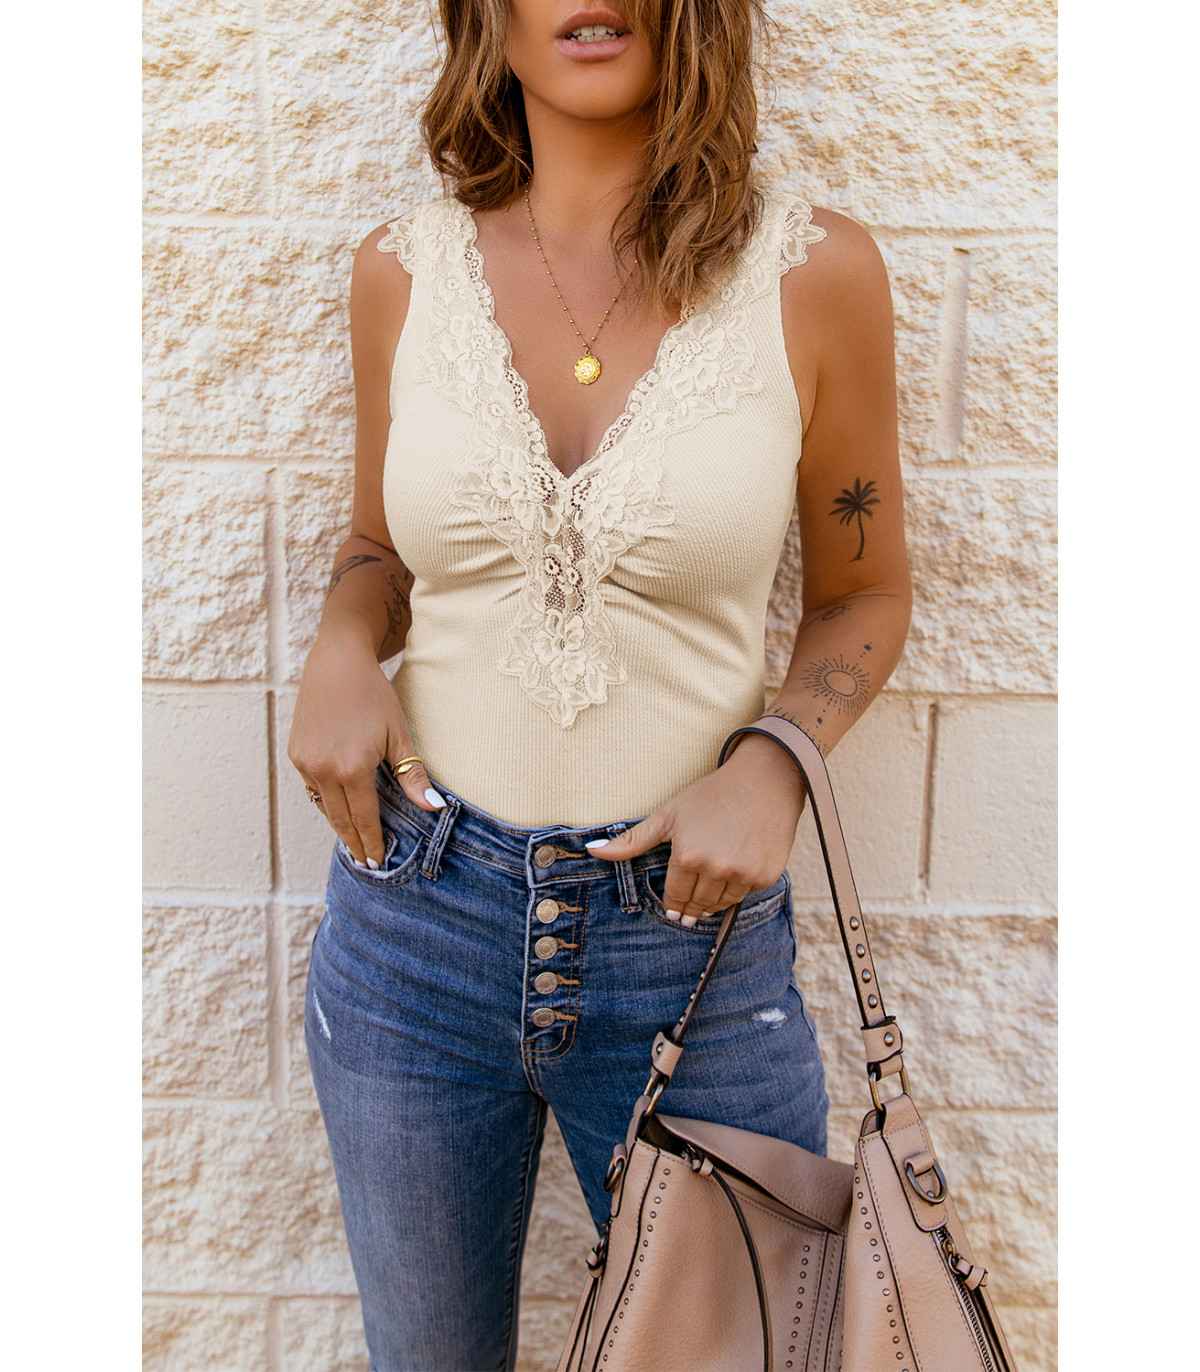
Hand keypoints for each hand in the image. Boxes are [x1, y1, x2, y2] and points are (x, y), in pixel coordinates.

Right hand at [287, 626, 443, 866]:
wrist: (337, 663)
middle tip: (365, 863)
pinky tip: (337, 809)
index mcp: (352, 768)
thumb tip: (433, 808)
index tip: (376, 862)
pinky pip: (312, 787)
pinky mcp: (296, 753)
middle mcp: (324, 770)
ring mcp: (306, 762)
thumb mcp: (399, 734)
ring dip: (338, 825)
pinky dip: (326, 801)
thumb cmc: (374, 696)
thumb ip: (413, 775)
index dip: (371, 842)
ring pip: (324, 805)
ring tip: (353, 842)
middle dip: (354, 842)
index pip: (363, 818)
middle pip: (340, 819)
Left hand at [586, 735, 806, 924]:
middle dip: (691, 907)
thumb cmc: (711, 795)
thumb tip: (594, 852)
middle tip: (689, 912)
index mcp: (687, 856)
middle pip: (698, 904)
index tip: (674, 912)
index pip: (675, 897)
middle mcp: (715, 869)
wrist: (764, 780)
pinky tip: (735, 871)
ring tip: (711, 889)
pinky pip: (746, 894)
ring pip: (722, 903)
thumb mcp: (669, 815)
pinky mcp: (766, 875)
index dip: (673, 905)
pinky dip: (738, 888)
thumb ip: (632, 841)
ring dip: (713, 901)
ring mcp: (743, 873)